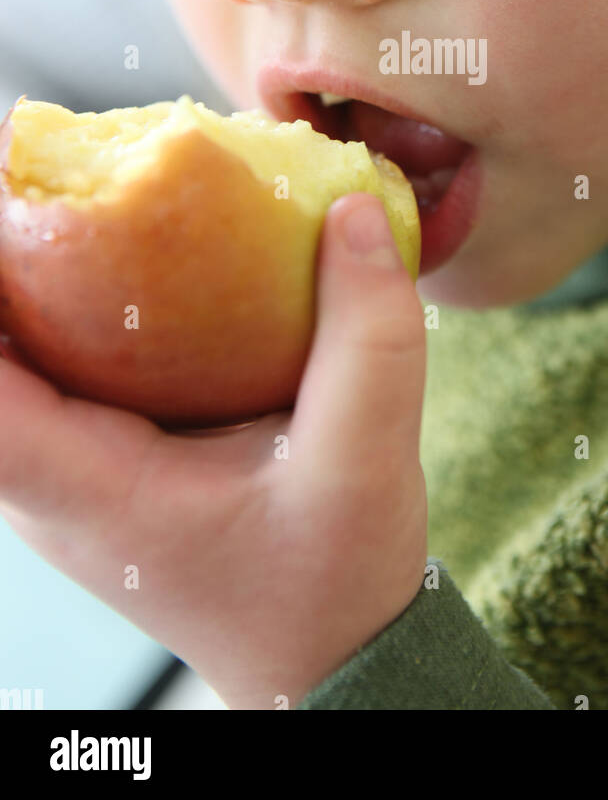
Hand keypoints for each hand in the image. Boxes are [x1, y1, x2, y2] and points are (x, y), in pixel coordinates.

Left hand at [0, 191, 428, 707]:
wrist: (329, 657)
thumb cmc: (329, 583)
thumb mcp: (363, 462)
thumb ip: (369, 336)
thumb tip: (351, 211)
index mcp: (88, 490)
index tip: (3, 181)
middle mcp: (54, 481)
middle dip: (3, 248)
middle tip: (31, 152)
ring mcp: (70, 469)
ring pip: (11, 350)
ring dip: (26, 265)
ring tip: (66, 175)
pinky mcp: (100, 453)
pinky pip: (58, 357)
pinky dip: (70, 291)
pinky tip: (120, 236)